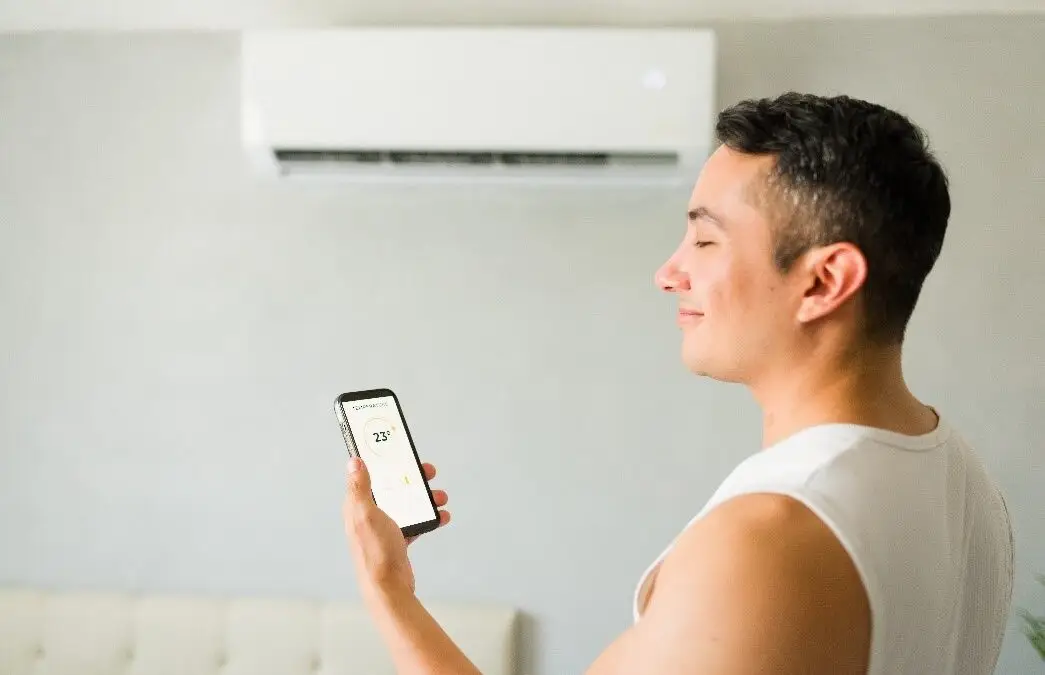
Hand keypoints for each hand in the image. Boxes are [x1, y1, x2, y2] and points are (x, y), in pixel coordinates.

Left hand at [342, 457, 450, 596]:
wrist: (389, 588)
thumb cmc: (376, 552)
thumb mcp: (367, 514)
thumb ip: (360, 487)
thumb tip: (353, 461)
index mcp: (357, 506)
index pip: (368, 475)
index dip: (382, 462)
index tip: (398, 451)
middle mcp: (368, 515)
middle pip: (392, 487)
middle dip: (411, 478)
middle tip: (427, 471)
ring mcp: (383, 528)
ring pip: (406, 504)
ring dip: (424, 498)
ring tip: (440, 497)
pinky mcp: (397, 540)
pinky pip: (415, 523)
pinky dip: (428, 518)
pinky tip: (440, 517)